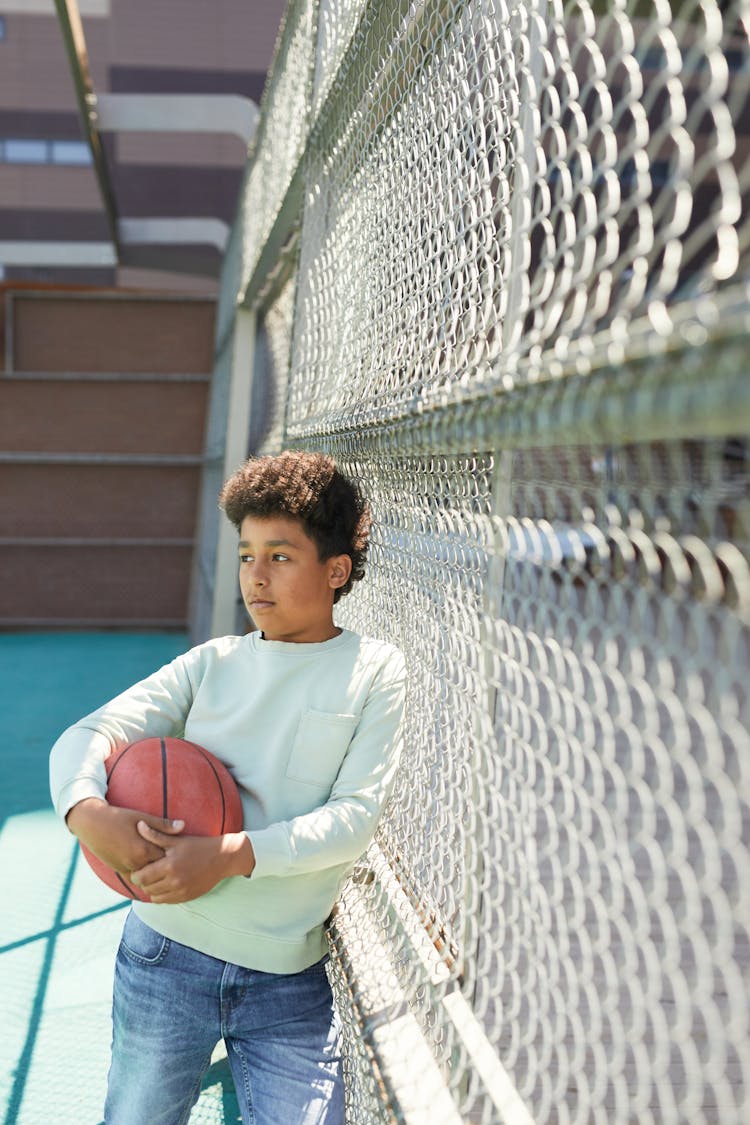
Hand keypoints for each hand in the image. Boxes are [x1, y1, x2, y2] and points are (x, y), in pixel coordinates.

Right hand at [66, 797, 184, 874]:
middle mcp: (135, 862)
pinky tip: (152, 874)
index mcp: (143, 849)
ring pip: (147, 876)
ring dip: (155, 873)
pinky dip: (144, 877)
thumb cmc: (119, 818)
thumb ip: (163, 825)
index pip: (167, 858)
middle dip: (167, 867)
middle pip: (158, 869)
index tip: (182, 853)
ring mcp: (126, 868)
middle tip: (178, 864)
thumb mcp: (142, 818)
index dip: (175, 855)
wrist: (93, 824)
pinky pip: (135, 879)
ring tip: (167, 869)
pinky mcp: (119, 870)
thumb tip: (183, 826)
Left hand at [130, 822, 254, 903]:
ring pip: (155, 898)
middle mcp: (174, 881)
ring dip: (153, 890)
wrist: (222, 858)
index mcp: (169, 865)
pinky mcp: (187, 897)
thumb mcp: (176, 840)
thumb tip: (139, 825)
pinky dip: (163, 895)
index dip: (136, 874)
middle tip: (146, 874)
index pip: (141, 877)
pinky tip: (166, 885)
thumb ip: (155, 835)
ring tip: (156, 880)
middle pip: (147, 889)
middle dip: (143, 882)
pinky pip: (167, 902)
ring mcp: (181, 891)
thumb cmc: (198, 846)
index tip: (138, 868)